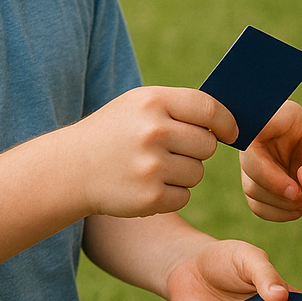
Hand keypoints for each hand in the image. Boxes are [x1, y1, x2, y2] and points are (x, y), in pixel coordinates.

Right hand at [77, 86, 236, 217]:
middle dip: (197, 149)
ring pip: (197, 172)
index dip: (226, 122)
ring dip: (184, 173)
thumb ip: (181, 107)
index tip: (230, 132)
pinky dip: (172, 195)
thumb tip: (229, 122)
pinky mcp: (148, 198)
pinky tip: (148, 185)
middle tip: (173, 150)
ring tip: (154, 167)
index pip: (209, 109)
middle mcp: (153, 132)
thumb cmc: (116, 131)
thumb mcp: (141, 105)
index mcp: (153, 102)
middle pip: (207, 144)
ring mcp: (150, 167)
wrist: (71, 168)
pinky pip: (184, 197)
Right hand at [239, 101, 301, 220]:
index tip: (287, 178)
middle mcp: (265, 137)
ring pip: (252, 185)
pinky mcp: (256, 183)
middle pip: (250, 160)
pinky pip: (255, 203)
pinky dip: (276, 213)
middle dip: (276, 186)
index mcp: (285, 119)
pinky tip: (297, 211)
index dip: (259, 150)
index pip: (258, 125)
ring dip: (280, 202)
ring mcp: (258, 161)